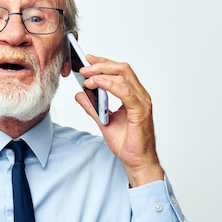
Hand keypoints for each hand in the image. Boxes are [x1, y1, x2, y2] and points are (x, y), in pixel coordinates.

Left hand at [75, 55, 163, 186]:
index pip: (120, 71)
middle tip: (83, 67)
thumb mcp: (103, 121)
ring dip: (102, 73)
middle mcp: (140, 95)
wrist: (137, 161)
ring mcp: (142, 102)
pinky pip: (125, 92)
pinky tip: (97, 84)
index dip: (104, 62)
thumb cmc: (126, 143)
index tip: (87, 60)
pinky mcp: (141, 111)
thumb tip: (79, 94)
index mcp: (134, 95)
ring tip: (86, 76)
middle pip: (122, 69)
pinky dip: (110, 85)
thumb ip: (92, 107)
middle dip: (101, 65)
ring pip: (124, 76)